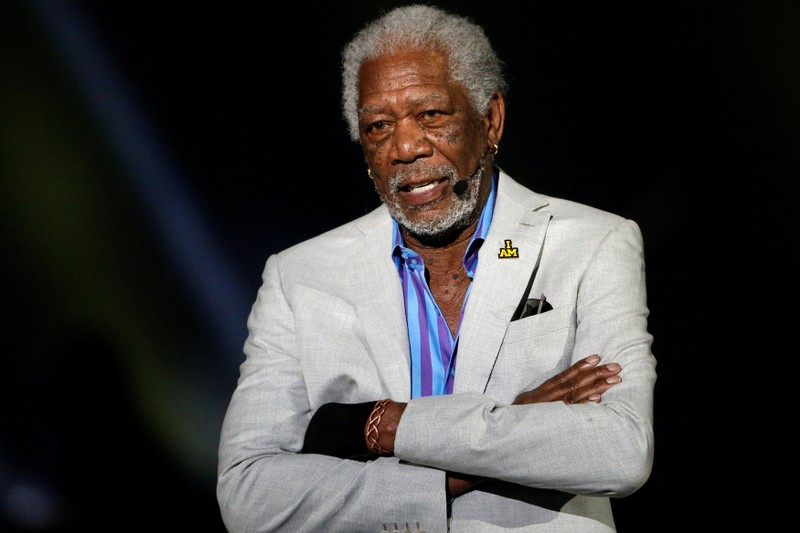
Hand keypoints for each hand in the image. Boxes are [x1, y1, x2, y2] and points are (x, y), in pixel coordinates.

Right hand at [447, 355, 620, 496]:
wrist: (494, 441)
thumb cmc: (511, 424)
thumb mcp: (524, 407)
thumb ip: (542, 400)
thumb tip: (562, 393)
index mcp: (538, 395)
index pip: (562, 377)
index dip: (579, 367)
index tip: (597, 357)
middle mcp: (543, 401)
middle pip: (572, 384)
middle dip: (596, 375)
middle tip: (616, 368)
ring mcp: (546, 413)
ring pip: (575, 397)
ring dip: (596, 387)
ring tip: (614, 380)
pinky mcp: (549, 425)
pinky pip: (569, 415)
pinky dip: (583, 407)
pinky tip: (598, 401)